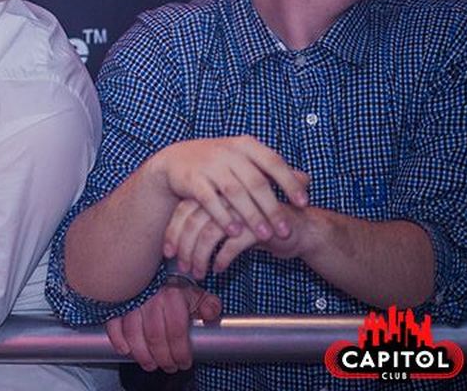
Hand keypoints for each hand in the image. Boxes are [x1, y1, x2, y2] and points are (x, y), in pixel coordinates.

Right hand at [105, 277, 221, 372]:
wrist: (143, 266)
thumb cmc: (169, 285)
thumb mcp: (192, 291)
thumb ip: (207, 304)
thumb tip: (211, 315)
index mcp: (171, 296)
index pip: (176, 331)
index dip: (180, 352)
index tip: (184, 362)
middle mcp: (150, 299)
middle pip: (155, 337)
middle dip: (163, 358)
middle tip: (169, 367)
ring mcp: (131, 302)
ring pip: (134, 334)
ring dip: (142, 355)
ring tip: (150, 365)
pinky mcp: (116, 304)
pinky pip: (114, 325)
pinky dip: (118, 340)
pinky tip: (126, 350)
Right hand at [152, 136, 308, 241]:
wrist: (176, 159)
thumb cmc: (219, 162)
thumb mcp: (245, 159)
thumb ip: (273, 170)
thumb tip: (307, 180)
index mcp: (245, 145)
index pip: (273, 162)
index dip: (290, 182)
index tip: (304, 203)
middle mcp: (228, 152)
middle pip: (255, 181)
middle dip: (272, 208)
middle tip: (285, 230)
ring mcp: (208, 164)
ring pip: (234, 192)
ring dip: (251, 216)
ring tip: (265, 236)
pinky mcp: (192, 179)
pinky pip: (209, 200)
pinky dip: (223, 217)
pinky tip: (235, 232)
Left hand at [164, 173, 309, 278]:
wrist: (299, 230)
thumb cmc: (257, 228)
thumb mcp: (227, 225)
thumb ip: (204, 228)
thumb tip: (178, 248)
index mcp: (215, 193)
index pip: (183, 210)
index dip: (173, 232)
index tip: (168, 252)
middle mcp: (225, 198)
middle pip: (193, 222)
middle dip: (184, 248)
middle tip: (182, 267)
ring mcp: (242, 210)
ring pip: (209, 234)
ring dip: (200, 257)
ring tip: (198, 273)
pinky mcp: (258, 226)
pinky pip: (232, 245)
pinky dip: (222, 259)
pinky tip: (219, 269)